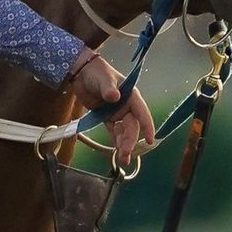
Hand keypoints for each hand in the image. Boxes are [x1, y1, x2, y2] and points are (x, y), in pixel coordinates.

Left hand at [66, 47, 155, 166]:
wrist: (81, 73)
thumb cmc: (97, 72)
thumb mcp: (104, 79)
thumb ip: (109, 89)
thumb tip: (115, 96)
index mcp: (131, 97)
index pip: (142, 113)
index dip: (147, 126)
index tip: (150, 140)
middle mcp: (126, 107)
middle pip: (132, 126)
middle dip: (130, 141)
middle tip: (126, 154)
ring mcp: (116, 113)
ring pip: (124, 131)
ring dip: (124, 144)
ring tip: (123, 159)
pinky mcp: (106, 117)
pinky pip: (113, 131)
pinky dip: (115, 141)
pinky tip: (116, 152)